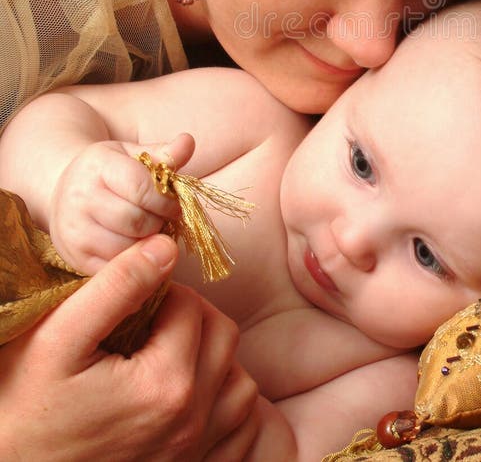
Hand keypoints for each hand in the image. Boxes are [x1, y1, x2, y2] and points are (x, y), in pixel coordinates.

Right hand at [0, 235, 258, 460]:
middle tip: (151, 324)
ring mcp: (196, 451)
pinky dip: (225, 404)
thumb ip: (118, 286)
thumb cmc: (30, 407)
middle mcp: (192, 421)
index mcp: (165, 383)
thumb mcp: (59, 338)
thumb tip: (166, 247)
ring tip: (170, 355)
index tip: (133, 307)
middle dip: (192, 317)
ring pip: (240, 381)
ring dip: (214, 359)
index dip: (163, 293)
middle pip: (223, 336)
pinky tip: (192, 394)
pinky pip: (241, 429)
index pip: (192, 305)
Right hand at [49, 133, 194, 272]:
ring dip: (148, 244)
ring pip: (128, 248)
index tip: (176, 203)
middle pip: (137, 221)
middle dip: (159, 222)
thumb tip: (188, 142)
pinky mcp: (76, 258)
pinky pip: (117, 268)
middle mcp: (80, 198)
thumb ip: (164, 153)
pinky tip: (137, 246)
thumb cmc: (107, 172)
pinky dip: (134, 261)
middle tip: (163, 218)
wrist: (62, 192)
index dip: (167, 199)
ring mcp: (74, 231)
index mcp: (97, 166)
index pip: (141, 188)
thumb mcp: (133, 154)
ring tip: (150, 231)